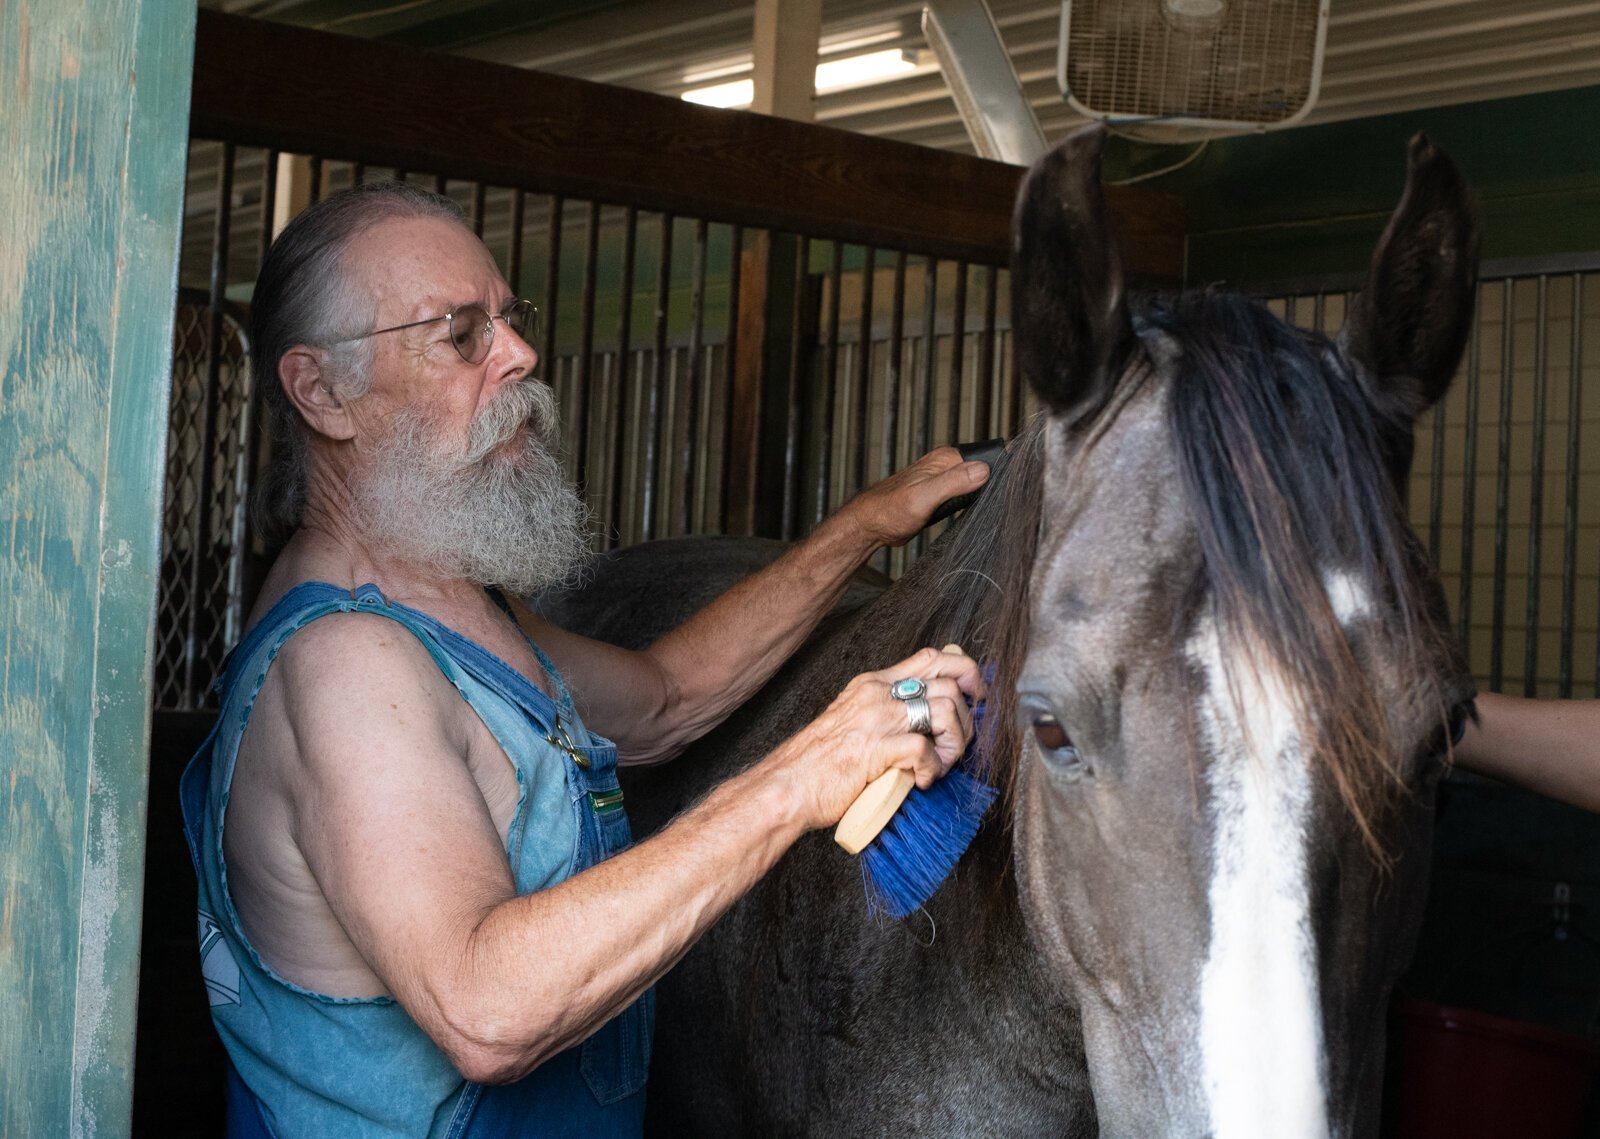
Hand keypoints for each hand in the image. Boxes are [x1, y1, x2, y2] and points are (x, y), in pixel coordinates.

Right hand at [771, 646, 986, 831]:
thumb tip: (925, 720)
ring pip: (946, 710)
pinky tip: (921, 781)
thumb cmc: (818, 763)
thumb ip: (885, 714)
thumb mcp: (852, 721)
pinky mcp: (876, 750)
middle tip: (959, 743)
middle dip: (968, 716)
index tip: (977, 695)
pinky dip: (934, 769)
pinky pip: (925, 751)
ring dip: (955, 744)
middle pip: (949, 681)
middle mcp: (877, 694)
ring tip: (939, 765)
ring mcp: (877, 720)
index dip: (965, 670)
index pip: (931, 657)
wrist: (786, 786)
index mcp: (872, 684)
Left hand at [839, 447, 989, 548]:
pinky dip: (972, 503)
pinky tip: (972, 513)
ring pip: (977, 483)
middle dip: (994, 486)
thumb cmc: (890, 510)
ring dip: (984, 495)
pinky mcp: (942, 494)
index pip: (985, 457)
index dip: (999, 473)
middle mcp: (946, 466)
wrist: (872, 526)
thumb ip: (953, 482)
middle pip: (984, 470)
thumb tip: (983, 470)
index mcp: (945, 459)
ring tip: (989, 510)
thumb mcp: (924, 497)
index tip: (1007, 491)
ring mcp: (944, 480)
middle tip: (1000, 505)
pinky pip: (966, 495)